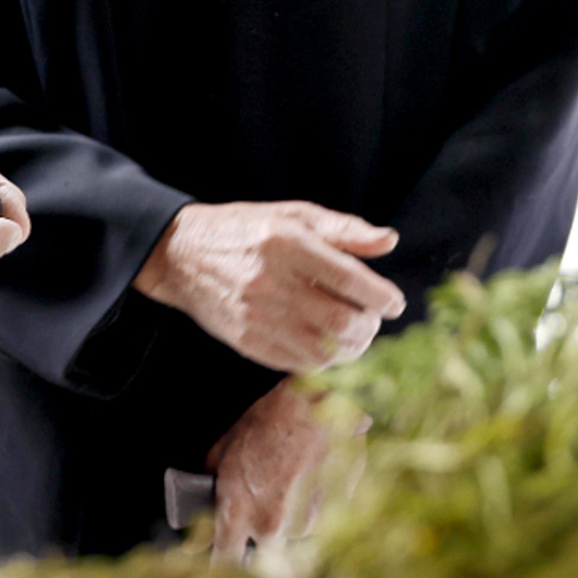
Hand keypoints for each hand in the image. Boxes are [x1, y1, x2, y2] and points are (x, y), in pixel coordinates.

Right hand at [134, 200, 404, 372]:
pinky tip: (325, 344)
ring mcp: (256, 315)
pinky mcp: (245, 341)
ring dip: (349, 349)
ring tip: (353, 334)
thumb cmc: (247, 229)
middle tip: (371, 319)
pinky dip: (321, 359)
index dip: (379, 296)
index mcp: (286, 243)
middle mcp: (271, 281)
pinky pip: (295, 363)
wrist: (183, 254)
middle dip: (368, 328)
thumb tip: (389, 241)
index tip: (394, 304)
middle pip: (338, 322)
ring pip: (321, 351)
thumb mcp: (295, 215)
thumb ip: (345, 230)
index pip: (347, 278)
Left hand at [205, 382, 341, 560]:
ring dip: (289, 516)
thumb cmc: (269, 420)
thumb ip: (210, 491)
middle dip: (260, 531)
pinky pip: (317, 517)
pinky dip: (312, 502)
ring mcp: (304, 521)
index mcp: (238, 512)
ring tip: (290, 478)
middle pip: (262, 550)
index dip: (224, 554)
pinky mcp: (332, 513)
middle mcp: (271, 525)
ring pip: (292, 532)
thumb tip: (203, 519)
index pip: (225, 559)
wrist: (317, 401)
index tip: (225, 549)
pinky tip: (310, 474)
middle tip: (264, 497)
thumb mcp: (223, 449)